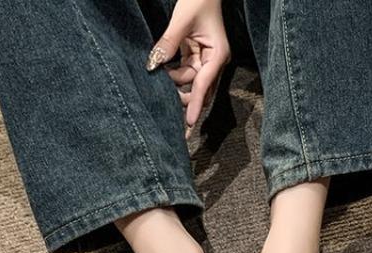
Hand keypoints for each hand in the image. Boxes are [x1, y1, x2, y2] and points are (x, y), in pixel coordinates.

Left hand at [146, 0, 229, 137]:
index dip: (194, 104)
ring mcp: (207, 60)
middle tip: (169, 111)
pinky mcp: (198, 56)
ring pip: (192, 83)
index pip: (203, 84)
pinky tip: (166, 77)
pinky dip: (176, 76)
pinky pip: (187, 73)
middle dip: (185, 100)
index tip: (189, 122)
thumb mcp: (181, 21)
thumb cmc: (198, 0)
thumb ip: (168, 44)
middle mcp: (215, 62)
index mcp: (217, 55)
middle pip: (200, 89)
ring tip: (161, 84)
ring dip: (177, 85)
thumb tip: (153, 64)